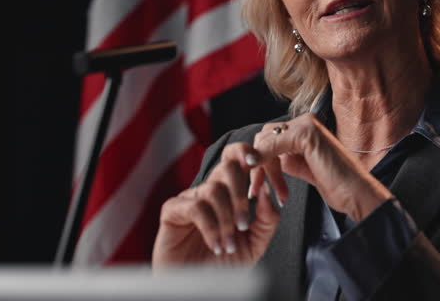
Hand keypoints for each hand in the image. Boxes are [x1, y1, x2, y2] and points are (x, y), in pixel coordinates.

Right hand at [151, 142, 284, 268]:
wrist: (198, 287)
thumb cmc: (225, 263)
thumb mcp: (256, 243)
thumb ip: (267, 218)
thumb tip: (267, 189)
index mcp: (230, 192)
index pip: (237, 159)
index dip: (246, 152)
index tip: (256, 161)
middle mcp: (210, 190)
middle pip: (227, 167)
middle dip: (240, 195)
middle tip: (244, 225)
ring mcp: (190, 198)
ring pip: (213, 189)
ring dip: (226, 220)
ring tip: (228, 246)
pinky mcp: (172, 210)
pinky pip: (195, 206)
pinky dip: (210, 228)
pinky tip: (214, 246)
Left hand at [251, 113, 391, 222]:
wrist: (358, 194)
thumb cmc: (338, 185)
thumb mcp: (307, 169)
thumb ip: (289, 159)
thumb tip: (269, 157)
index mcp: (307, 128)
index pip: (271, 137)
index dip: (259, 160)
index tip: (256, 186)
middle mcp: (306, 121)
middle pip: (265, 136)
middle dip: (257, 163)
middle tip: (254, 190)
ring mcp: (307, 124)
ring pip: (266, 140)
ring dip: (260, 168)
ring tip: (262, 191)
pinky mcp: (306, 133)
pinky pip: (272, 144)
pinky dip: (262, 160)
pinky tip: (261, 177)